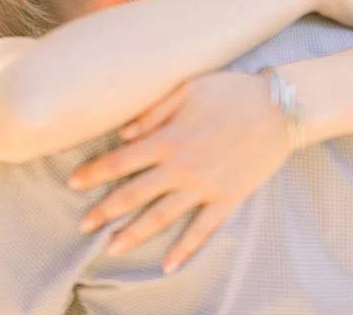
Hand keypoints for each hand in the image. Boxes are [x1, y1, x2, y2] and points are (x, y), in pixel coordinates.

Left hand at [66, 71, 298, 273]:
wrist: (280, 108)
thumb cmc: (231, 91)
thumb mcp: (186, 88)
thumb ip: (152, 112)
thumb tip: (122, 134)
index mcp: (168, 139)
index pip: (120, 161)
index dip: (94, 173)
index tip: (72, 182)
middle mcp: (181, 168)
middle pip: (133, 194)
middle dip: (104, 210)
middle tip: (82, 224)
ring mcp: (204, 187)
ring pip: (161, 217)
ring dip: (134, 234)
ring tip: (111, 247)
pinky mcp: (227, 199)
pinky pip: (202, 230)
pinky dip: (185, 249)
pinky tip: (167, 264)